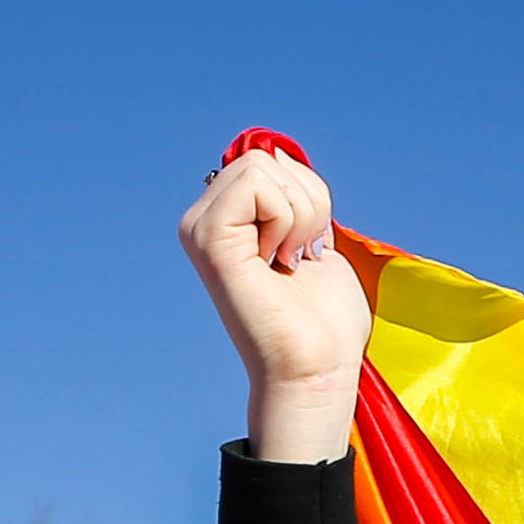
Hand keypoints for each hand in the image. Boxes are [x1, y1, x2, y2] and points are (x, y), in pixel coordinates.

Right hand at [177, 143, 366, 461]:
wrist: (317, 370)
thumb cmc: (323, 321)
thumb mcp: (313, 240)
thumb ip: (294, 198)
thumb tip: (279, 153)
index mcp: (227, 221)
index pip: (272, 162)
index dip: (309, 199)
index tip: (308, 251)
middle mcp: (204, 221)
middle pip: (266, 158)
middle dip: (307, 203)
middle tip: (301, 258)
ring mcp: (201, 229)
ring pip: (263, 166)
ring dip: (300, 216)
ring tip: (290, 263)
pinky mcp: (208, 238)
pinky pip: (256, 184)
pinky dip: (287, 219)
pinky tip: (280, 262)